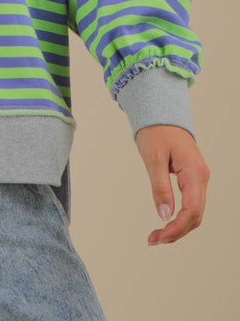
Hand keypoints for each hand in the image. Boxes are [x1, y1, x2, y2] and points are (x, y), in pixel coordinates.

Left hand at [134, 124, 209, 246]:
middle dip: (176, 232)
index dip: (176, 228)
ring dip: (178, 227)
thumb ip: (160, 187)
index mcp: (194, 172)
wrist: (161, 113)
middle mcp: (201, 177)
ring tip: (157, 235)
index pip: (192, 210)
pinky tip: (166, 222)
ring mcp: (199, 178)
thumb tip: (164, 215)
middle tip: (153, 240)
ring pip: (194, 212)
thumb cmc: (156, 131)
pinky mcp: (192, 178)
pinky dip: (179, 217)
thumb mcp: (153, 158)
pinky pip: (191, 203)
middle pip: (195, 215)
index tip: (158, 237)